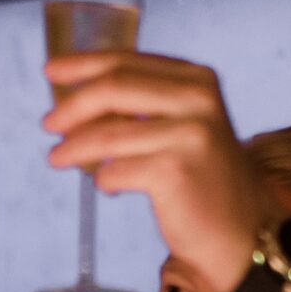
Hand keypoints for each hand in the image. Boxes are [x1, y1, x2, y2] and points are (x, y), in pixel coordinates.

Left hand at [41, 50, 268, 291]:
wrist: (242, 230)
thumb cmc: (204, 179)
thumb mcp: (183, 126)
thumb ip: (144, 105)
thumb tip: (78, 99)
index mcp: (196, 78)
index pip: (127, 61)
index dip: (83, 64)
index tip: (50, 70)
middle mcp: (197, 99)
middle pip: (113, 88)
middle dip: (72, 106)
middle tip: (48, 124)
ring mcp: (188, 134)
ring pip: (107, 134)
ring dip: (73, 148)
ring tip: (57, 159)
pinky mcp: (174, 171)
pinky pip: (114, 171)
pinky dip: (103, 179)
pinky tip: (110, 186)